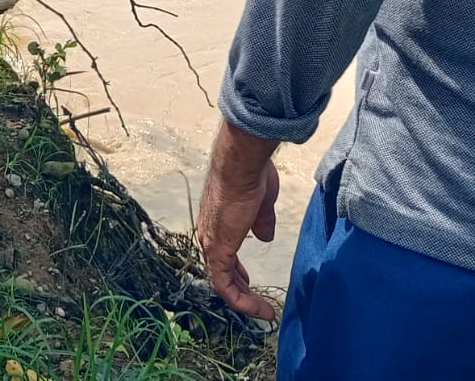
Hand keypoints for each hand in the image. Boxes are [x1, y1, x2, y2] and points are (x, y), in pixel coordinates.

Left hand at [196, 122, 280, 320]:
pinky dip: (241, 300)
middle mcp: (209, 234)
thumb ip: (262, 220)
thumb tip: (264, 236)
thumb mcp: (261, 202)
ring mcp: (211, 244)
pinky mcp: (218, 251)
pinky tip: (259, 308)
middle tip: (255, 301)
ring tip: (263, 310)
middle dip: (240, 287)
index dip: (237, 270)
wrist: (242, 165)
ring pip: (223, 282)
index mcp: (218, 222)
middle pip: (222, 270)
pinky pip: (225, 286)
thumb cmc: (251, 175)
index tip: (249, 280)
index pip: (224, 254)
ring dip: (244, 299)